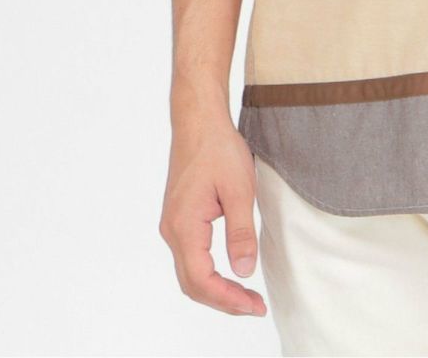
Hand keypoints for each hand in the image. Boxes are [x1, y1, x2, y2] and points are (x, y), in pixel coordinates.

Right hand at [158, 119, 267, 317]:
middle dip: (223, 300)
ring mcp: (173, 225)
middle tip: (255, 306)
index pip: (201, 280)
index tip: (255, 306)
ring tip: (246, 296)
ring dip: (216, 289)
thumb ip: (241, 233)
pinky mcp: (179, 218)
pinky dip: (209, 273)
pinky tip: (229, 273)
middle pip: (192, 283)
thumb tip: (244, 272)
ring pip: (190, 273)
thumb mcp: (239, 190)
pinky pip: (190, 257)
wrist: (198, 121)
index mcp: (184, 226)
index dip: (228, 299)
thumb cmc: (218, 148)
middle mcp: (172, 231)